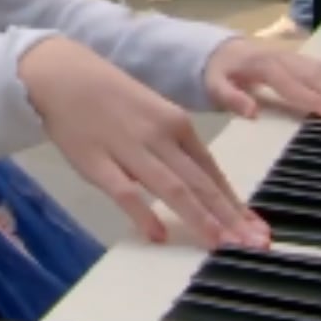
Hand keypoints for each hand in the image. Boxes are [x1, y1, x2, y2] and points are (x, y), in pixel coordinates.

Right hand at [19, 38, 269, 248]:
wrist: (63, 75)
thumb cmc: (111, 96)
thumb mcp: (154, 115)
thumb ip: (175, 150)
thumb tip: (200, 188)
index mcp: (177, 123)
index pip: (212, 171)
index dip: (236, 204)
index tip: (257, 230)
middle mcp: (160, 137)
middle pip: (200, 183)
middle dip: (229, 217)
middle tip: (254, 245)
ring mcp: (130, 150)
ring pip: (172, 188)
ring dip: (199, 218)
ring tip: (221, 245)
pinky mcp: (98, 163)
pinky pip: (125, 192)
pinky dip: (143, 214)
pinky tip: (158, 236)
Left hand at [202, 37, 320, 120]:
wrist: (219, 50)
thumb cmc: (219, 73)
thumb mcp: (215, 86)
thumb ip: (232, 99)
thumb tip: (253, 113)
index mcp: (262, 65)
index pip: (290, 83)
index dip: (310, 98)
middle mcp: (280, 57)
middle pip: (311, 73)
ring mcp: (289, 55)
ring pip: (318, 68)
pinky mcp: (294, 58)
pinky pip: (317, 66)